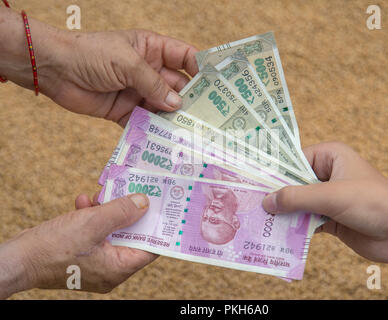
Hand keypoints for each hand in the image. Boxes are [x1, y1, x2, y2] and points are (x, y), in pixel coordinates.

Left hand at [0, 9, 197, 125]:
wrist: (54, 70)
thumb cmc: (90, 54)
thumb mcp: (127, 62)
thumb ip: (153, 84)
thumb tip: (177, 105)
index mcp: (152, 49)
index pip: (184, 57)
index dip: (201, 70)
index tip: (217, 87)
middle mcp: (148, 71)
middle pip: (177, 87)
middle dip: (191, 101)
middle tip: (207, 118)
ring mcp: (138, 92)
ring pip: (163, 107)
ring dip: (174, 119)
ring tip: (191, 133)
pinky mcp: (125, 111)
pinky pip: (145, 122)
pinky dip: (154, 131)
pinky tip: (166, 140)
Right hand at [0, 193, 156, 297]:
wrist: (18, 258)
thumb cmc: (54, 246)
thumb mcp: (93, 223)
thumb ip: (122, 211)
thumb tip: (144, 202)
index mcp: (119, 267)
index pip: (150, 248)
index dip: (157, 227)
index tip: (163, 208)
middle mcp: (111, 269)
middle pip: (131, 237)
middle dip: (129, 212)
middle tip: (133, 191)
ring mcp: (97, 264)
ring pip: (112, 232)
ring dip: (108, 211)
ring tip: (103, 194)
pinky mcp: (83, 256)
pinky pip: (96, 235)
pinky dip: (93, 217)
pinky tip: (85, 202)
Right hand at [262, 142, 387, 278]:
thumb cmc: (372, 203)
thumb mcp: (331, 196)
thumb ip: (297, 198)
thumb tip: (266, 201)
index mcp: (330, 156)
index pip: (293, 160)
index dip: (273, 171)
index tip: (251, 182)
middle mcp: (327, 174)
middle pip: (293, 182)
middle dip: (276, 194)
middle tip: (250, 203)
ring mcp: (328, 197)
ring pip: (297, 202)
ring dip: (282, 213)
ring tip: (257, 220)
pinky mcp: (329, 218)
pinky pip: (305, 219)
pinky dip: (293, 226)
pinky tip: (276, 233)